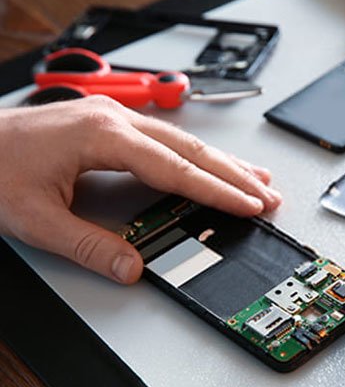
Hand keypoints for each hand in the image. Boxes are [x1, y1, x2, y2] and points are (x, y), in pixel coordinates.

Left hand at [0, 96, 281, 283]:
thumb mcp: (35, 217)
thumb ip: (88, 245)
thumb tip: (131, 267)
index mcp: (103, 136)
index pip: (176, 169)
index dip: (218, 190)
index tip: (249, 204)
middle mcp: (115, 121)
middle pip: (190, 150)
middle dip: (234, 174)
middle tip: (267, 194)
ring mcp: (114, 119)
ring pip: (183, 141)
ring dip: (221, 162)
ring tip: (256, 178)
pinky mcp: (110, 124)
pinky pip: (166, 140)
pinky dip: (195, 156)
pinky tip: (211, 164)